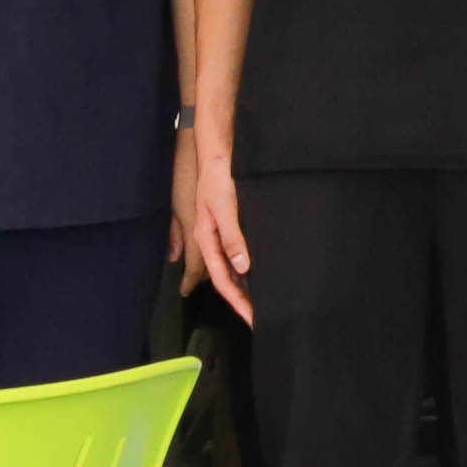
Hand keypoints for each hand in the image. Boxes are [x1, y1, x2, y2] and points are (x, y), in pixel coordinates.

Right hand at [177, 119, 255, 321]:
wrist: (217, 149)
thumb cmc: (218, 176)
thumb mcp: (225, 207)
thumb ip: (232, 237)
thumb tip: (242, 268)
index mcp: (206, 239)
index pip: (222, 280)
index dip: (237, 301)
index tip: (252, 318)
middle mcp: (211, 239)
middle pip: (225, 278)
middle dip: (240, 299)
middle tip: (259, 316)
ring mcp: (218, 231)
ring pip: (229, 268)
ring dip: (243, 286)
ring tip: (260, 300)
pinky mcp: (228, 222)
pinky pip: (235, 252)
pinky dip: (245, 267)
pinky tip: (257, 270)